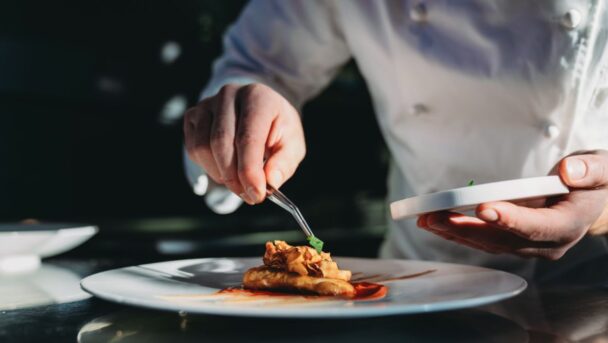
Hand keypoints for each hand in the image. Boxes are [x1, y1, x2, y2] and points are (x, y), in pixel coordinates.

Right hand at [184, 83, 305, 204]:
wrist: (259, 111)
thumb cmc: (277, 129)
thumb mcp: (292, 145)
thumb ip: (284, 163)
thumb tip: (270, 181)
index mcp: (258, 97)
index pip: (248, 137)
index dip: (250, 170)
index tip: (257, 194)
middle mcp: (229, 95)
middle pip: (221, 143)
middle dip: (234, 177)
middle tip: (250, 196)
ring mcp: (207, 103)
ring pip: (202, 147)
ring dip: (220, 174)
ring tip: (240, 182)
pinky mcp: (193, 115)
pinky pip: (193, 149)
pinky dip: (208, 167)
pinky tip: (226, 169)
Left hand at [417, 150, 607, 259]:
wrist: (593, 200)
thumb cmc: (593, 181)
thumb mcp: (600, 169)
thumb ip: (589, 171)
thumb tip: (569, 171)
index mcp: (568, 225)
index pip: (537, 226)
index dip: (510, 219)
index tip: (483, 208)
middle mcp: (546, 243)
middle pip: (502, 240)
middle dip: (465, 228)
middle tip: (434, 216)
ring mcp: (527, 245)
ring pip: (487, 243)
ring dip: (454, 231)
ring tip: (424, 218)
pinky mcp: (513, 241)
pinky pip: (482, 239)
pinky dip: (458, 231)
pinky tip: (435, 221)